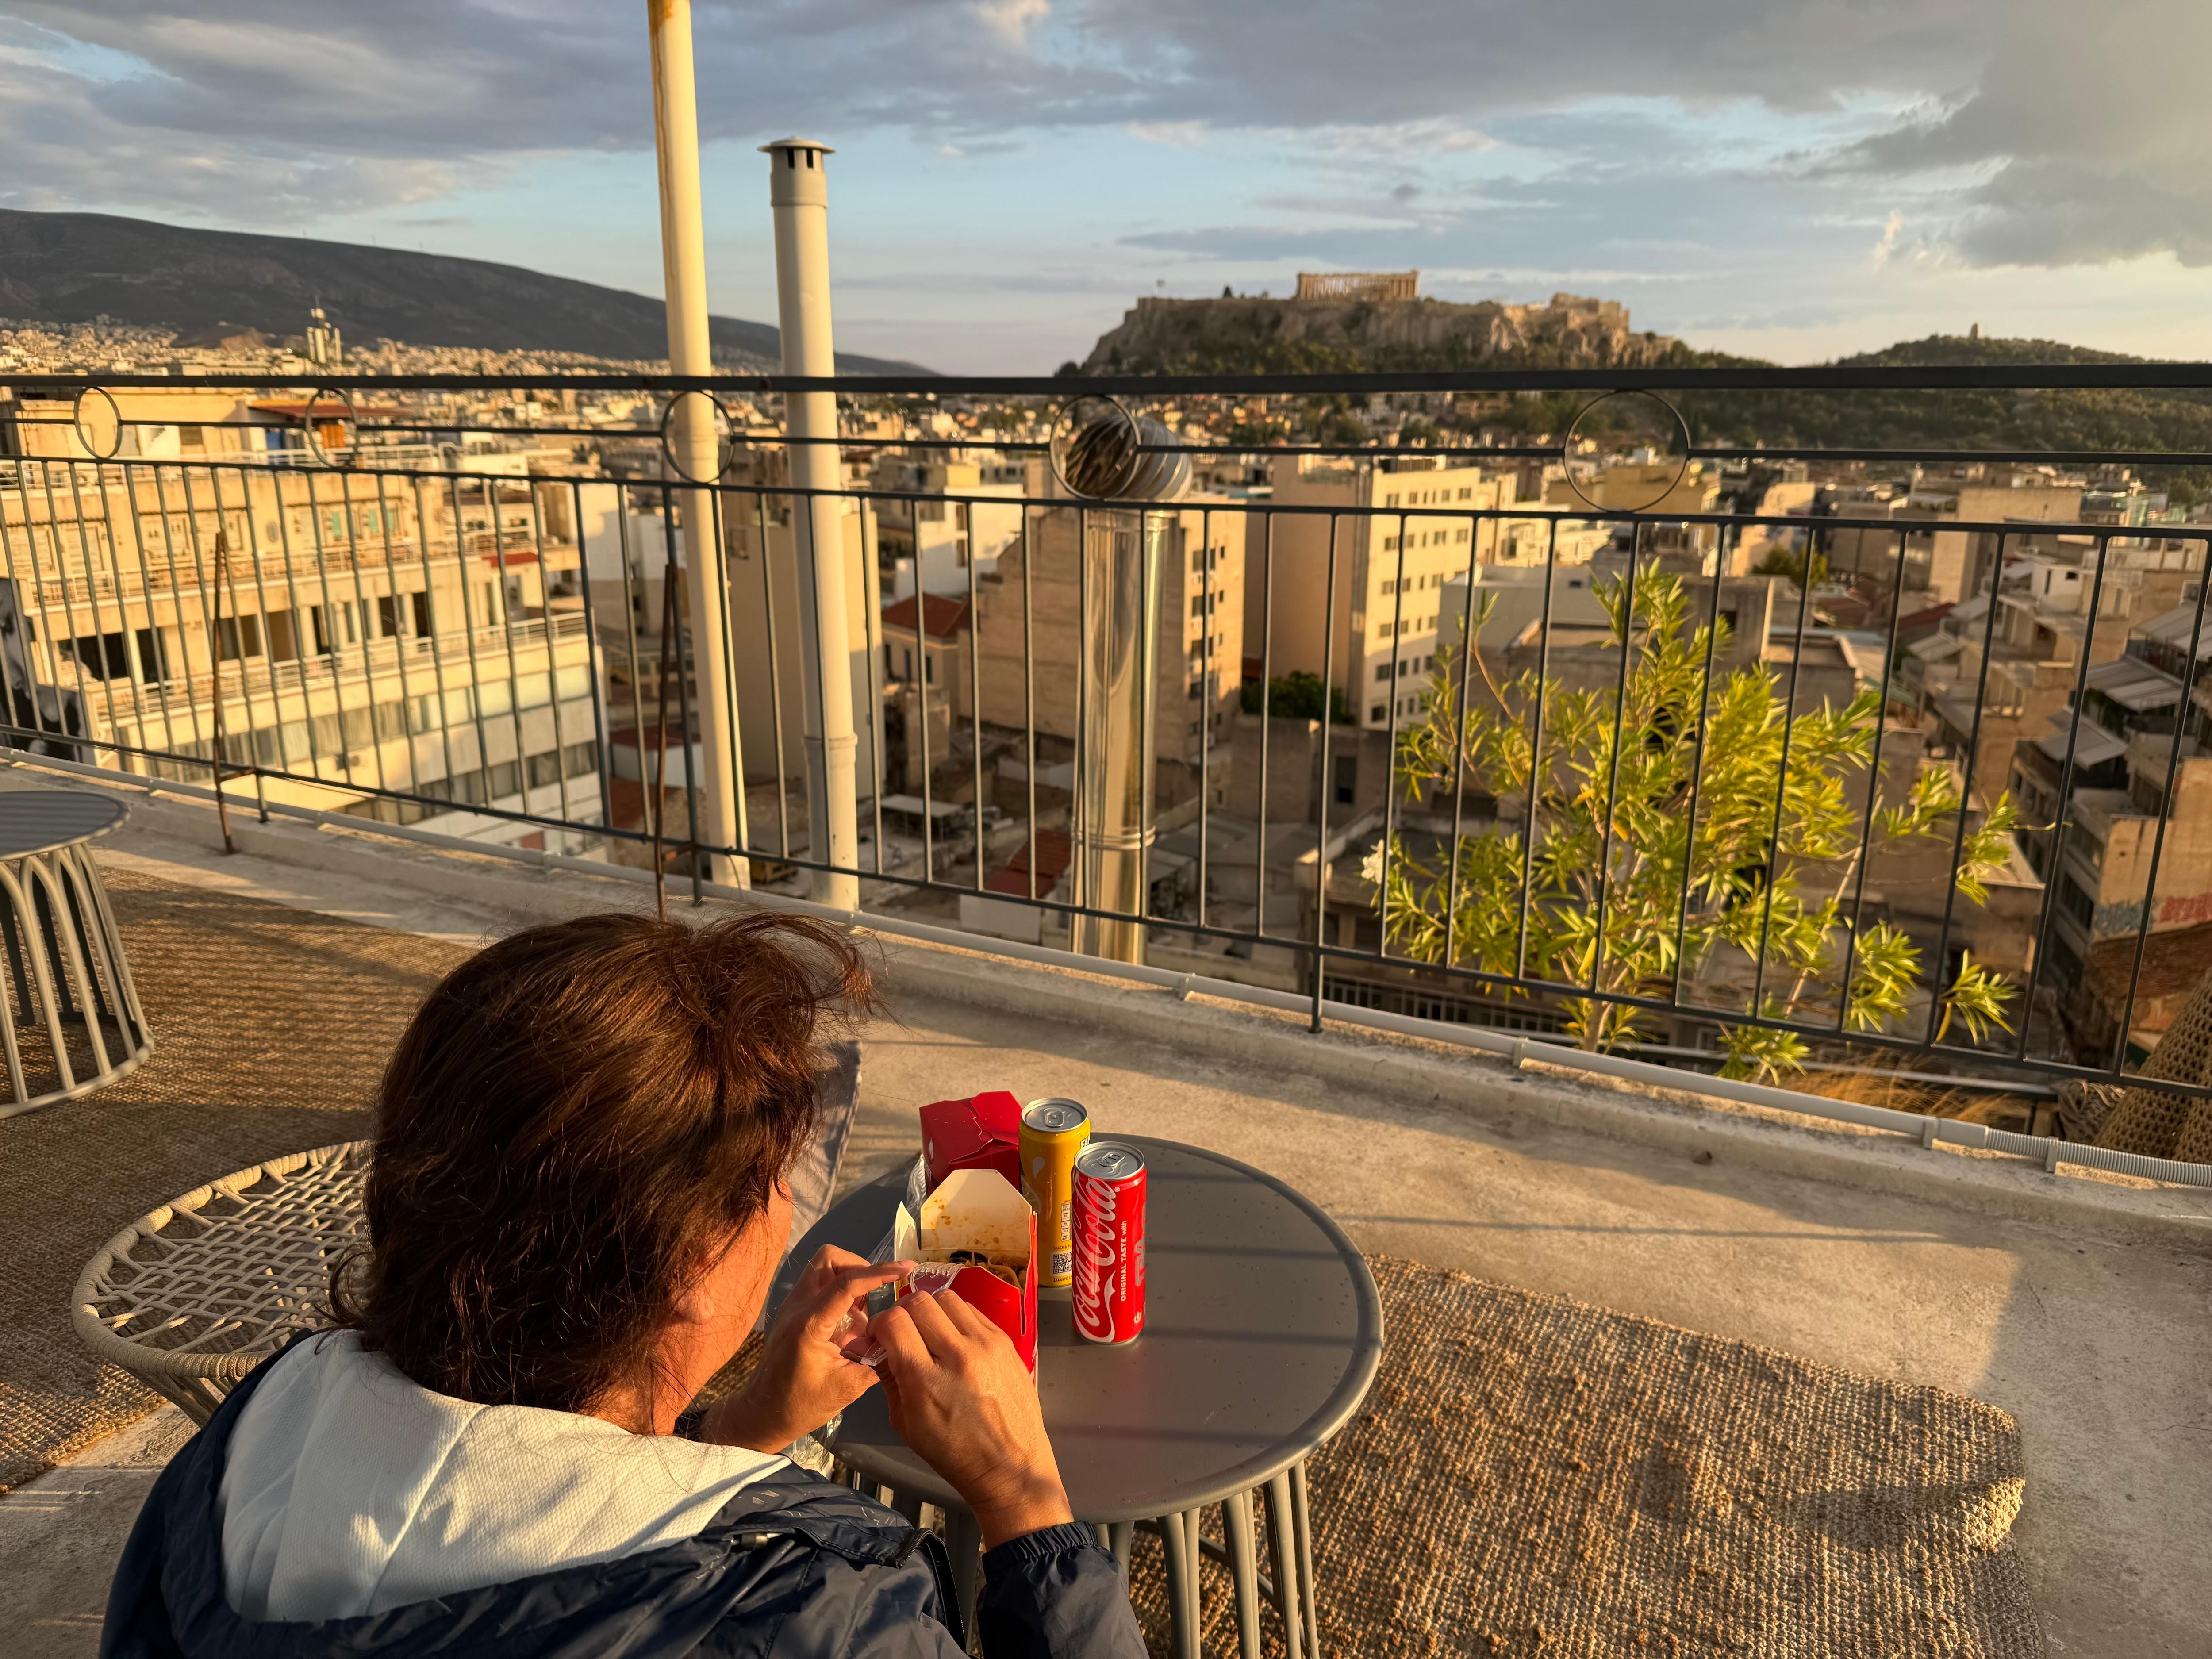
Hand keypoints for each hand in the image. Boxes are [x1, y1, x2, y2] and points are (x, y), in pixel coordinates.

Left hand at [707, 1246, 911, 1454]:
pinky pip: (819, 1285)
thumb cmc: (800, 1406)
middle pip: (829, 1258)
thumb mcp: (847, 1388)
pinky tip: (848, 1322)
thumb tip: (898, 1338)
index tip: (906, 1268)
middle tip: (874, 1295)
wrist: (762, 1414)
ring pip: (823, 1268)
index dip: (880, 1272)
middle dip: (858, 1267)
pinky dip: (839, 1292)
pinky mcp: (792, 1312)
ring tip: (861, 1313)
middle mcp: (797, 1306)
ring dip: (848, 1279)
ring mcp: (792, 1306)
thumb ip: (876, 1359)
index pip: (847, 1283)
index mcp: (809, 1324)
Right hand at [867, 1289, 1072, 1548]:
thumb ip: (890, 1379)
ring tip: (931, 1333)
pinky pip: (973, 1310)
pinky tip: (955, 1338)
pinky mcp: (1006, 1342)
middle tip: (904, 1332)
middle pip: (919, 1301)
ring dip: (931, 1310)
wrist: (1009, 1466)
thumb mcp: (906, 1423)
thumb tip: (878, 1346)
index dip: (878, 1325)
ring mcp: (986, 1344)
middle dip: (902, 1313)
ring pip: (947, 1297)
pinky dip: (956, 1317)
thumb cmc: (954, 1453)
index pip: (893, 1322)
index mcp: (926, 1380)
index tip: (880, 1337)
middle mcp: (957, 1354)